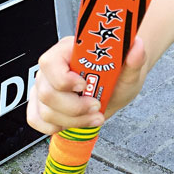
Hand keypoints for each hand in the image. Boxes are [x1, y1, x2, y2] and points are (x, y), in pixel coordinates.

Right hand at [27, 34, 147, 135]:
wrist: (116, 85)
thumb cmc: (118, 73)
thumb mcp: (130, 69)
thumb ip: (134, 59)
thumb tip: (138, 46)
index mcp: (67, 51)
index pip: (51, 63)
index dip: (65, 79)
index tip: (85, 86)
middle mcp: (51, 69)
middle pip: (47, 92)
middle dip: (74, 107)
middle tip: (96, 106)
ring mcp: (44, 86)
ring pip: (45, 110)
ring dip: (72, 120)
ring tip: (94, 117)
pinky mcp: (41, 104)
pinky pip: (36, 119)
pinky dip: (56, 126)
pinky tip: (74, 122)